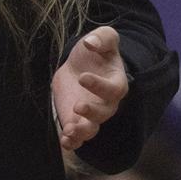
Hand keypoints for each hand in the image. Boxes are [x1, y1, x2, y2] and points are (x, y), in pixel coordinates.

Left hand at [50, 26, 128, 151]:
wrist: (80, 66)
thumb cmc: (94, 53)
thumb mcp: (101, 38)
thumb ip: (102, 37)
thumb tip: (91, 42)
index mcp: (116, 83)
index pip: (113, 89)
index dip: (100, 86)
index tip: (82, 78)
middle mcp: (107, 103)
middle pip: (104, 113)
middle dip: (92, 112)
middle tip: (78, 107)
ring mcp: (92, 115)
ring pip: (92, 129)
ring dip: (81, 133)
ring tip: (69, 131)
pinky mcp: (77, 121)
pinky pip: (78, 136)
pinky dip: (73, 142)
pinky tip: (64, 142)